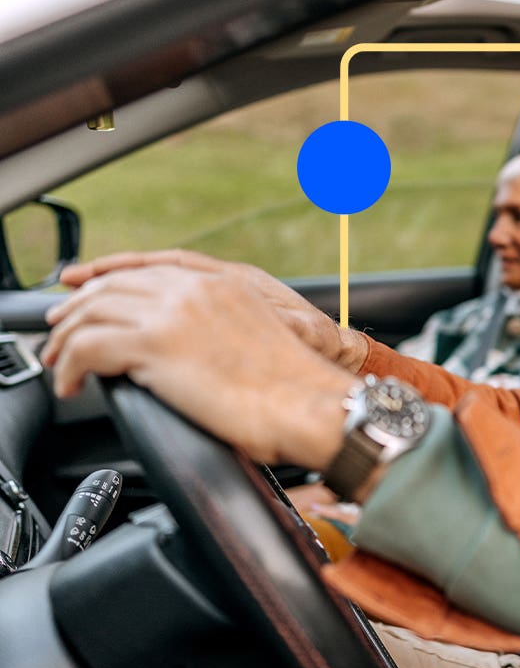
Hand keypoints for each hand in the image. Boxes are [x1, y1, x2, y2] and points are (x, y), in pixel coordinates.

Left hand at [43, 264, 355, 467]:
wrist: (312, 402)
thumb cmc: (297, 388)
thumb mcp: (261, 337)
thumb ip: (226, 328)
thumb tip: (198, 349)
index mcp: (227, 282)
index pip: (153, 265)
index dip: (111, 273)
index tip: (86, 285)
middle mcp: (198, 289)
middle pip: (116, 282)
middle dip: (80, 304)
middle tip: (60, 328)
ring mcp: (175, 313)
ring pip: (93, 309)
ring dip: (67, 336)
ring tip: (59, 361)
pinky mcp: (156, 346)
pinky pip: (88, 346)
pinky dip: (70, 365)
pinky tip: (73, 382)